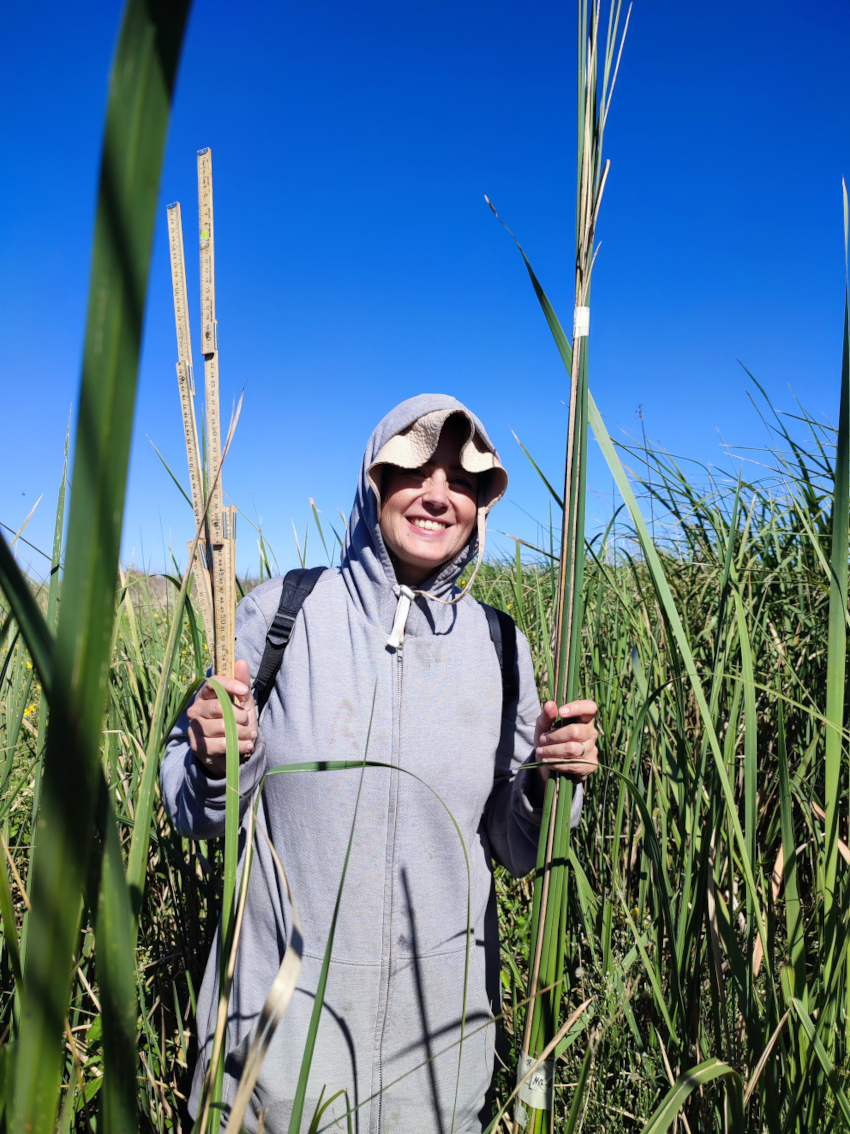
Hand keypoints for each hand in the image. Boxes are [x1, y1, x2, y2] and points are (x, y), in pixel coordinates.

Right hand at [187, 658, 257, 777]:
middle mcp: (196, 709)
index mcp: (205, 695)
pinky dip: (239, 745)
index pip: (213, 683)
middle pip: (218, 707)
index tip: (244, 691)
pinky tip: (246, 745)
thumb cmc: (236, 721)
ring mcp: (195, 728)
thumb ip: (243, 683)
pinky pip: (221, 744)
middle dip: (240, 715)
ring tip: (249, 735)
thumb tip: (241, 661)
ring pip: (221, 727)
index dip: (229, 685)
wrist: (232, 751)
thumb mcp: (244, 702)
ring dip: (242, 732)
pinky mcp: (198, 747)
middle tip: (248, 721)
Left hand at [534, 699, 598, 786]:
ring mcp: (593, 749)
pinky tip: (548, 761)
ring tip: (541, 751)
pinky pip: (574, 765)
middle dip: (555, 736)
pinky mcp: (590, 765)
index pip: (590, 707)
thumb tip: (550, 704)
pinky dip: (557, 763)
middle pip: (575, 731)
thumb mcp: (544, 726)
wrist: (549, 762)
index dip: (577, 708)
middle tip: (542, 739)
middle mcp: (591, 733)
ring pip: (573, 749)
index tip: (561, 712)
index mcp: (584, 719)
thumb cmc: (549, 739)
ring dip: (553, 751)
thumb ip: (547, 715)